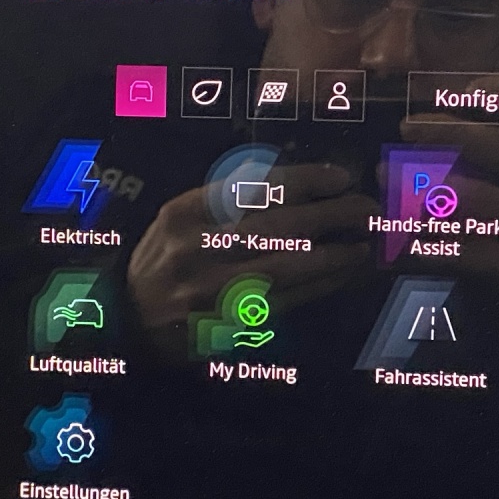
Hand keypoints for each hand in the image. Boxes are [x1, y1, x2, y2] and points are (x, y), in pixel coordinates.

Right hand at [127, 162, 375, 342]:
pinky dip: (320, 285)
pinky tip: (343, 274)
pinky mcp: (229, 321)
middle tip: (367, 208)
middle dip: (332, 215)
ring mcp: (215, 288)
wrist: (130, 317)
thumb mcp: (182, 217)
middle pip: (280, 225)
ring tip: (363, 245)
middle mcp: (200, 248)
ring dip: (334, 255)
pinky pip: (287, 300)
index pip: (256, 188)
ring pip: (289, 266)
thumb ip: (227, 199)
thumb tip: (297, 183)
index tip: (340, 177)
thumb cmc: (166, 258)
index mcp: (187, 213)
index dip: (306, 180)